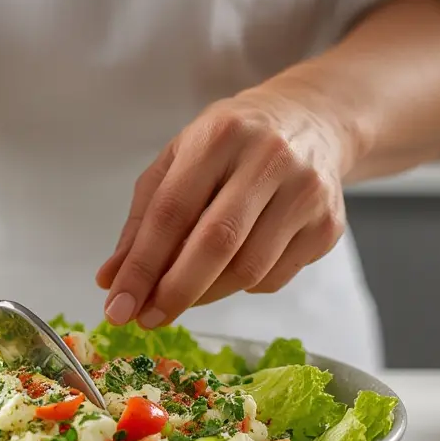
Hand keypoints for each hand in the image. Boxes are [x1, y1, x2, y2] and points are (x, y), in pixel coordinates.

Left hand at [96, 83, 354, 327]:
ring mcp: (306, 192)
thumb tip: (110, 280)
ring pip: (248, 270)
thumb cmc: (230, 146)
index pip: (171, 212)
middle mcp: (268, 158)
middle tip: (147, 320)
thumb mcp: (177, 163)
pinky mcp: (328, 225)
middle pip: (216, 243)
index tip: (118, 306)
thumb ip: (141, 222)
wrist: (311, 121)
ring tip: (182, 296)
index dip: (141, 266)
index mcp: (219, 135)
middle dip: (174, 292)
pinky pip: (274, 278)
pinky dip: (241, 287)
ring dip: (206, 295)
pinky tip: (231, 269)